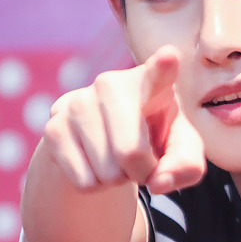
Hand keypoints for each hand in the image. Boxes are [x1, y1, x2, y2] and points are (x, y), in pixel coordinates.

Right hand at [41, 45, 206, 194]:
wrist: (106, 138)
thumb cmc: (156, 137)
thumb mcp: (181, 149)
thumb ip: (187, 166)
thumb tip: (158, 182)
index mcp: (152, 81)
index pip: (159, 72)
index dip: (164, 66)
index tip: (169, 56)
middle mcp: (112, 84)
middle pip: (130, 151)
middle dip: (142, 171)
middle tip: (143, 161)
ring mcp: (78, 103)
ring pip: (106, 172)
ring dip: (118, 179)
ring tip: (118, 158)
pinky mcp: (54, 127)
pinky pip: (84, 181)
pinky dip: (96, 185)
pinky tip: (96, 162)